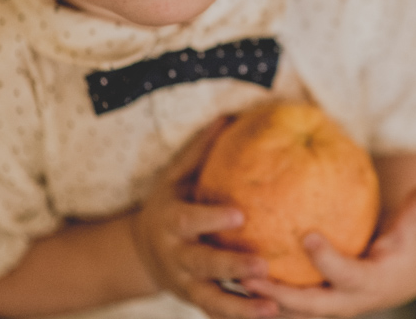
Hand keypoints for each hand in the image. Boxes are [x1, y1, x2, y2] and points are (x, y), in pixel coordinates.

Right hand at [130, 121, 279, 318]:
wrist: (140, 253)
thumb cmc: (168, 205)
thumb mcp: (175, 178)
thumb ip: (200, 152)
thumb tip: (229, 116)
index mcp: (170, 222)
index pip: (189, 221)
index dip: (211, 220)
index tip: (240, 216)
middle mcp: (176, 257)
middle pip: (202, 266)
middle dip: (231, 268)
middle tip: (262, 266)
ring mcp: (185, 285)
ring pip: (211, 300)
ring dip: (240, 307)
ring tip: (272, 308)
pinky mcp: (197, 302)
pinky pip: (220, 314)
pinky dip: (242, 318)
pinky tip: (274, 316)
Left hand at [243, 187, 415, 318]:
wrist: (402, 277)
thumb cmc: (404, 245)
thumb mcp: (412, 231)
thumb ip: (413, 214)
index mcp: (369, 283)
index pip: (346, 274)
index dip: (328, 259)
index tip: (306, 236)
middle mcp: (346, 303)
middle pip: (309, 306)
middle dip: (278, 295)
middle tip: (249, 273)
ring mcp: (328, 309)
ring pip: (290, 315)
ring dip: (260, 304)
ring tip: (229, 282)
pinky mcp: (314, 308)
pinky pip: (284, 309)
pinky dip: (259, 302)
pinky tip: (230, 283)